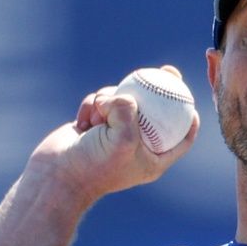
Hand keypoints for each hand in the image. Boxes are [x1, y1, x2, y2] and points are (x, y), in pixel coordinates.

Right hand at [25, 65, 199, 203]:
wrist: (56, 175)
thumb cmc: (94, 165)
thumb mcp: (122, 138)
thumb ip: (129, 111)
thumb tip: (124, 95)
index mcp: (152, 159)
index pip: (180, 138)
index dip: (189, 118)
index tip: (190, 98)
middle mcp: (135, 145)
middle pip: (155, 112)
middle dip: (160, 89)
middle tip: (167, 71)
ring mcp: (114, 133)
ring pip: (122, 99)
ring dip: (109, 101)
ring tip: (97, 118)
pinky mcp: (94, 124)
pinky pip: (100, 101)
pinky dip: (92, 106)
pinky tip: (82, 122)